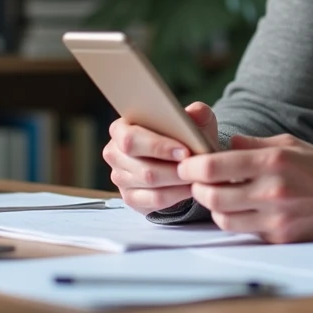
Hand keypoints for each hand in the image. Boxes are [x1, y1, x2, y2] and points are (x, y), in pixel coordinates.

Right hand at [103, 102, 218, 214]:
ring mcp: (120, 177)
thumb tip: (195, 112)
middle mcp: (115, 153)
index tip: (185, 151)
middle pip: (141, 166)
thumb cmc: (184, 136)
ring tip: (196, 176)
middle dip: (172, 168)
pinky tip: (189, 188)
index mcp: (122, 128)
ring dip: (177, 182)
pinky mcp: (130, 197)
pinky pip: (154, 200)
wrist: (183, 161)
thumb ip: (197, 113)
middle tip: (194, 168)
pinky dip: (176, 195)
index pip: (131, 138)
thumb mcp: (194, 121)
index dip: (157, 146)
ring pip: (150, 184)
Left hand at [178, 133, 312, 243]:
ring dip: (214, 206)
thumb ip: (252, 145)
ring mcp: (275, 217)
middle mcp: (272, 191)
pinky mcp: (279, 237)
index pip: (216, 167)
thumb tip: (221, 145)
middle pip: (212, 196)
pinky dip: (235, 219)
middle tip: (197, 181)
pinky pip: (243, 231)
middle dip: (197, 188)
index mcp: (272, 162)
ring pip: (223, 218)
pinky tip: (241, 207)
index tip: (186, 165)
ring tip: (218, 194)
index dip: (192, 166)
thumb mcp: (287, 143)